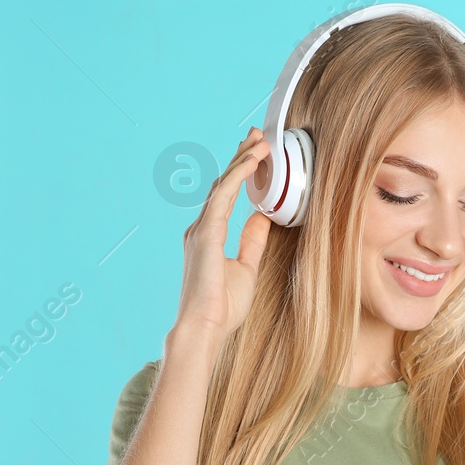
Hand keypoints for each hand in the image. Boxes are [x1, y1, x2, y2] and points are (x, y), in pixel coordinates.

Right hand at [173, 127, 272, 346]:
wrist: (204, 329)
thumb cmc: (222, 308)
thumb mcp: (246, 268)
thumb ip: (252, 242)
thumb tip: (263, 218)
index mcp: (208, 236)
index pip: (226, 195)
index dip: (240, 172)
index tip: (255, 153)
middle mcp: (201, 228)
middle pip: (224, 184)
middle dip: (240, 157)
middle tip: (257, 135)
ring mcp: (200, 229)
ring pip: (224, 185)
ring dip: (242, 160)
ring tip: (260, 141)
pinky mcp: (205, 233)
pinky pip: (224, 196)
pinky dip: (239, 176)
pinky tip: (253, 161)